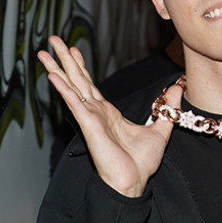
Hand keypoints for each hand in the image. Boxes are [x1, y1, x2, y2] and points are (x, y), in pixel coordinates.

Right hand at [39, 35, 179, 197]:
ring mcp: (90, 118)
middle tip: (53, 40)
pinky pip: (75, 103)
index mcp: (108, 113)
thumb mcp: (161, 129)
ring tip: (44, 52)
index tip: (74, 50)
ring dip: (57, 69)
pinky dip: (64, 89)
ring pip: (71, 87)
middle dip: (65, 59)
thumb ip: (168, 108)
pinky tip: (54, 76)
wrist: (133, 182)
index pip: (91, 84)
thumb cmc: (141, 163)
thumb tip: (177, 88)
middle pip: (77, 80)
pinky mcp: (89, 125)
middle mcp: (96, 112)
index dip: (82, 67)